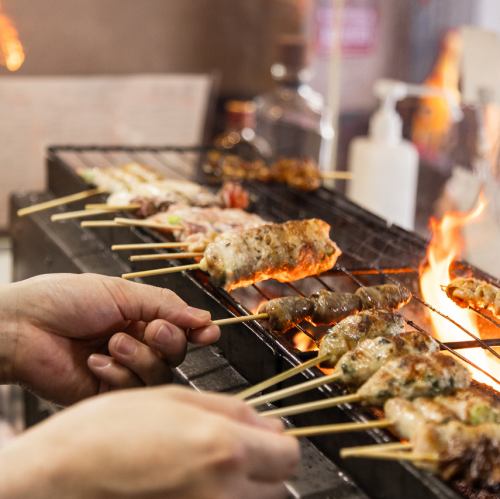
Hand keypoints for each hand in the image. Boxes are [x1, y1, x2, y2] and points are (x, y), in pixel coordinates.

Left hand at [0, 273, 219, 403]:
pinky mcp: (105, 392)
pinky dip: (118, 373)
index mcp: (138, 317)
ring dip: (140, 356)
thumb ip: (165, 305)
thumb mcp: (122, 293)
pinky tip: (94, 362)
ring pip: (159, 373)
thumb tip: (204, 318)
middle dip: (169, 340)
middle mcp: (134, 343)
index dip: (197, 330)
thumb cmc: (65, 300)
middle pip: (176, 352)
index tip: (209, 332)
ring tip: (111, 343)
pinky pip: (133, 390)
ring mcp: (121, 369)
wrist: (22, 326)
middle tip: (150, 329)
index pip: (179, 327)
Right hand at [0, 386, 299, 498]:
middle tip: (232, 449)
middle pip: (277, 485)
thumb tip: (268, 423)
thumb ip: (228, 410)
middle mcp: (222, 494)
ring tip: (206, 467)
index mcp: (222, 450)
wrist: (56, 480)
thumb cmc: (104, 434)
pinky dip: (220, 498)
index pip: (288, 455)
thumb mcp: (171, 400)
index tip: (265, 436)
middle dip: (263, 465)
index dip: (278, 442)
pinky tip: (191, 484)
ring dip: (244, 485)